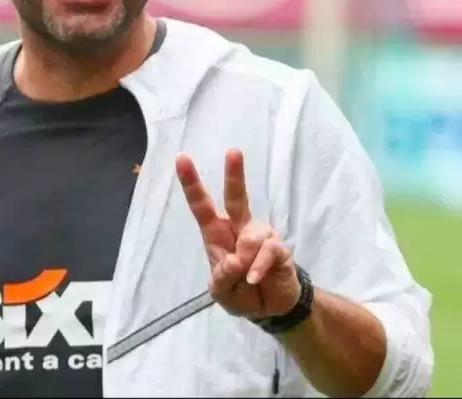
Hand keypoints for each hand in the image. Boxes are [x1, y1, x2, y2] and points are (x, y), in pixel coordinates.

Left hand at [176, 149, 300, 320]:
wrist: (270, 309)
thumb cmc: (240, 293)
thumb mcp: (222, 291)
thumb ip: (223, 277)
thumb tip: (236, 260)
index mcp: (217, 234)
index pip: (201, 206)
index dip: (191, 183)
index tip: (181, 158)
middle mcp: (239, 228)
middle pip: (236, 197)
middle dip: (235, 174)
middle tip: (234, 151)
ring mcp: (261, 236)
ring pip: (252, 234)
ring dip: (247, 257)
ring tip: (246, 277)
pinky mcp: (279, 248)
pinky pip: (269, 251)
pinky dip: (259, 268)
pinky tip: (255, 278)